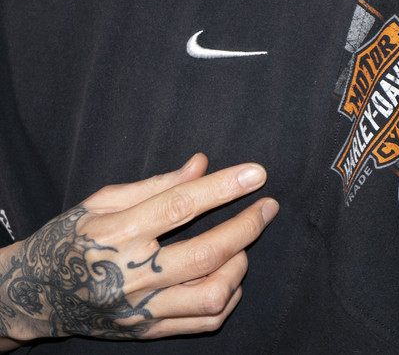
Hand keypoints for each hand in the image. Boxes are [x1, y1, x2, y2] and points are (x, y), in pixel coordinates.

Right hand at [0, 154, 277, 341]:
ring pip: (212, 294)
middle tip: (267, 206)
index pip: (178, 206)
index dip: (222, 188)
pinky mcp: (147, 331)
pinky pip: (205, 321)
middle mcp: (128, 276)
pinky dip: (229, 297)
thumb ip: (156, 184)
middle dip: (247, 226)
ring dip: (239, 266)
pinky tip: (229, 275)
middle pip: (206, 253)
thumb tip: (202, 164)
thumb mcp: (101, 202)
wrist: (34, 294)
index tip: (256, 174)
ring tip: (241, 246)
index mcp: (115, 235)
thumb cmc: (70, 238)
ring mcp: (140, 309)